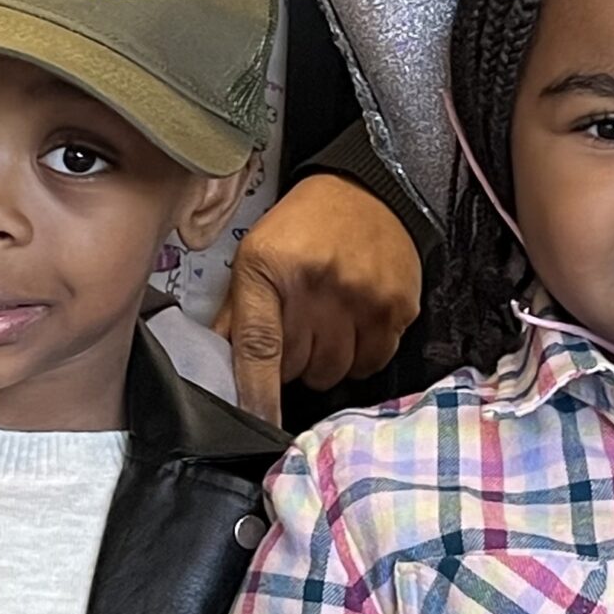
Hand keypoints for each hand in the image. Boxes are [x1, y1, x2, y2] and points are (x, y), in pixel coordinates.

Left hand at [213, 174, 421, 421]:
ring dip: (326, 361)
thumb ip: (236, 312)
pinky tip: (355, 326)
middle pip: (297, 367)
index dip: (256, 394)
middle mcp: (320, 284)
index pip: (260, 347)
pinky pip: (373, 361)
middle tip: (297, 330)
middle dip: (292, 360)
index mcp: (272, 268)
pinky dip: (360, 354)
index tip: (255, 423)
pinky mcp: (398, 306)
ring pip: (335, 371)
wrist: (368, 189)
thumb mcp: (255, 255)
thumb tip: (215, 366)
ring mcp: (364, 297)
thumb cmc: (305, 225)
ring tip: (326, 328)